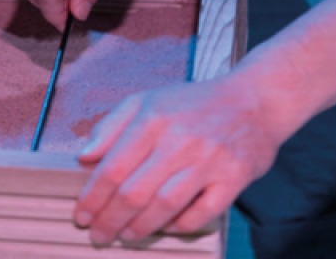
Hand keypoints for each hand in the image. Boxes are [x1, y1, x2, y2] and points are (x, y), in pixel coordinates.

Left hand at [74, 75, 283, 245]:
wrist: (254, 100)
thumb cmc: (192, 103)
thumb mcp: (145, 100)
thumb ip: (111, 126)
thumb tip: (84, 156)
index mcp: (151, 119)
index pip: (112, 168)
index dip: (93, 197)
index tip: (81, 215)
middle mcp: (178, 140)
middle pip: (135, 192)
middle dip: (111, 220)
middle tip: (99, 234)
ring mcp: (208, 160)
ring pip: (165, 205)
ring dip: (141, 227)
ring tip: (126, 236)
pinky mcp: (234, 177)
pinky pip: (203, 212)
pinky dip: (182, 225)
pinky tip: (168, 228)